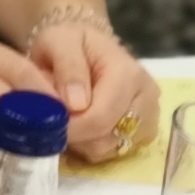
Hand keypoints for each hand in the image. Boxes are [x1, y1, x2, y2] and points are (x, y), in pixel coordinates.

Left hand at [29, 15, 160, 166]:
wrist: (86, 46)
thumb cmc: (70, 42)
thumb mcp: (59, 42)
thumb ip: (68, 68)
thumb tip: (77, 104)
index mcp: (128, 73)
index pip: (100, 118)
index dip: (69, 127)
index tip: (45, 121)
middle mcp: (146, 97)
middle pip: (105, 138)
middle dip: (73, 133)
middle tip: (54, 114)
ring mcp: (149, 117)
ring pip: (108, 149)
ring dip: (81, 140)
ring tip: (69, 115)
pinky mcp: (144, 132)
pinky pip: (112, 152)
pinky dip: (91, 144)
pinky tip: (82, 124)